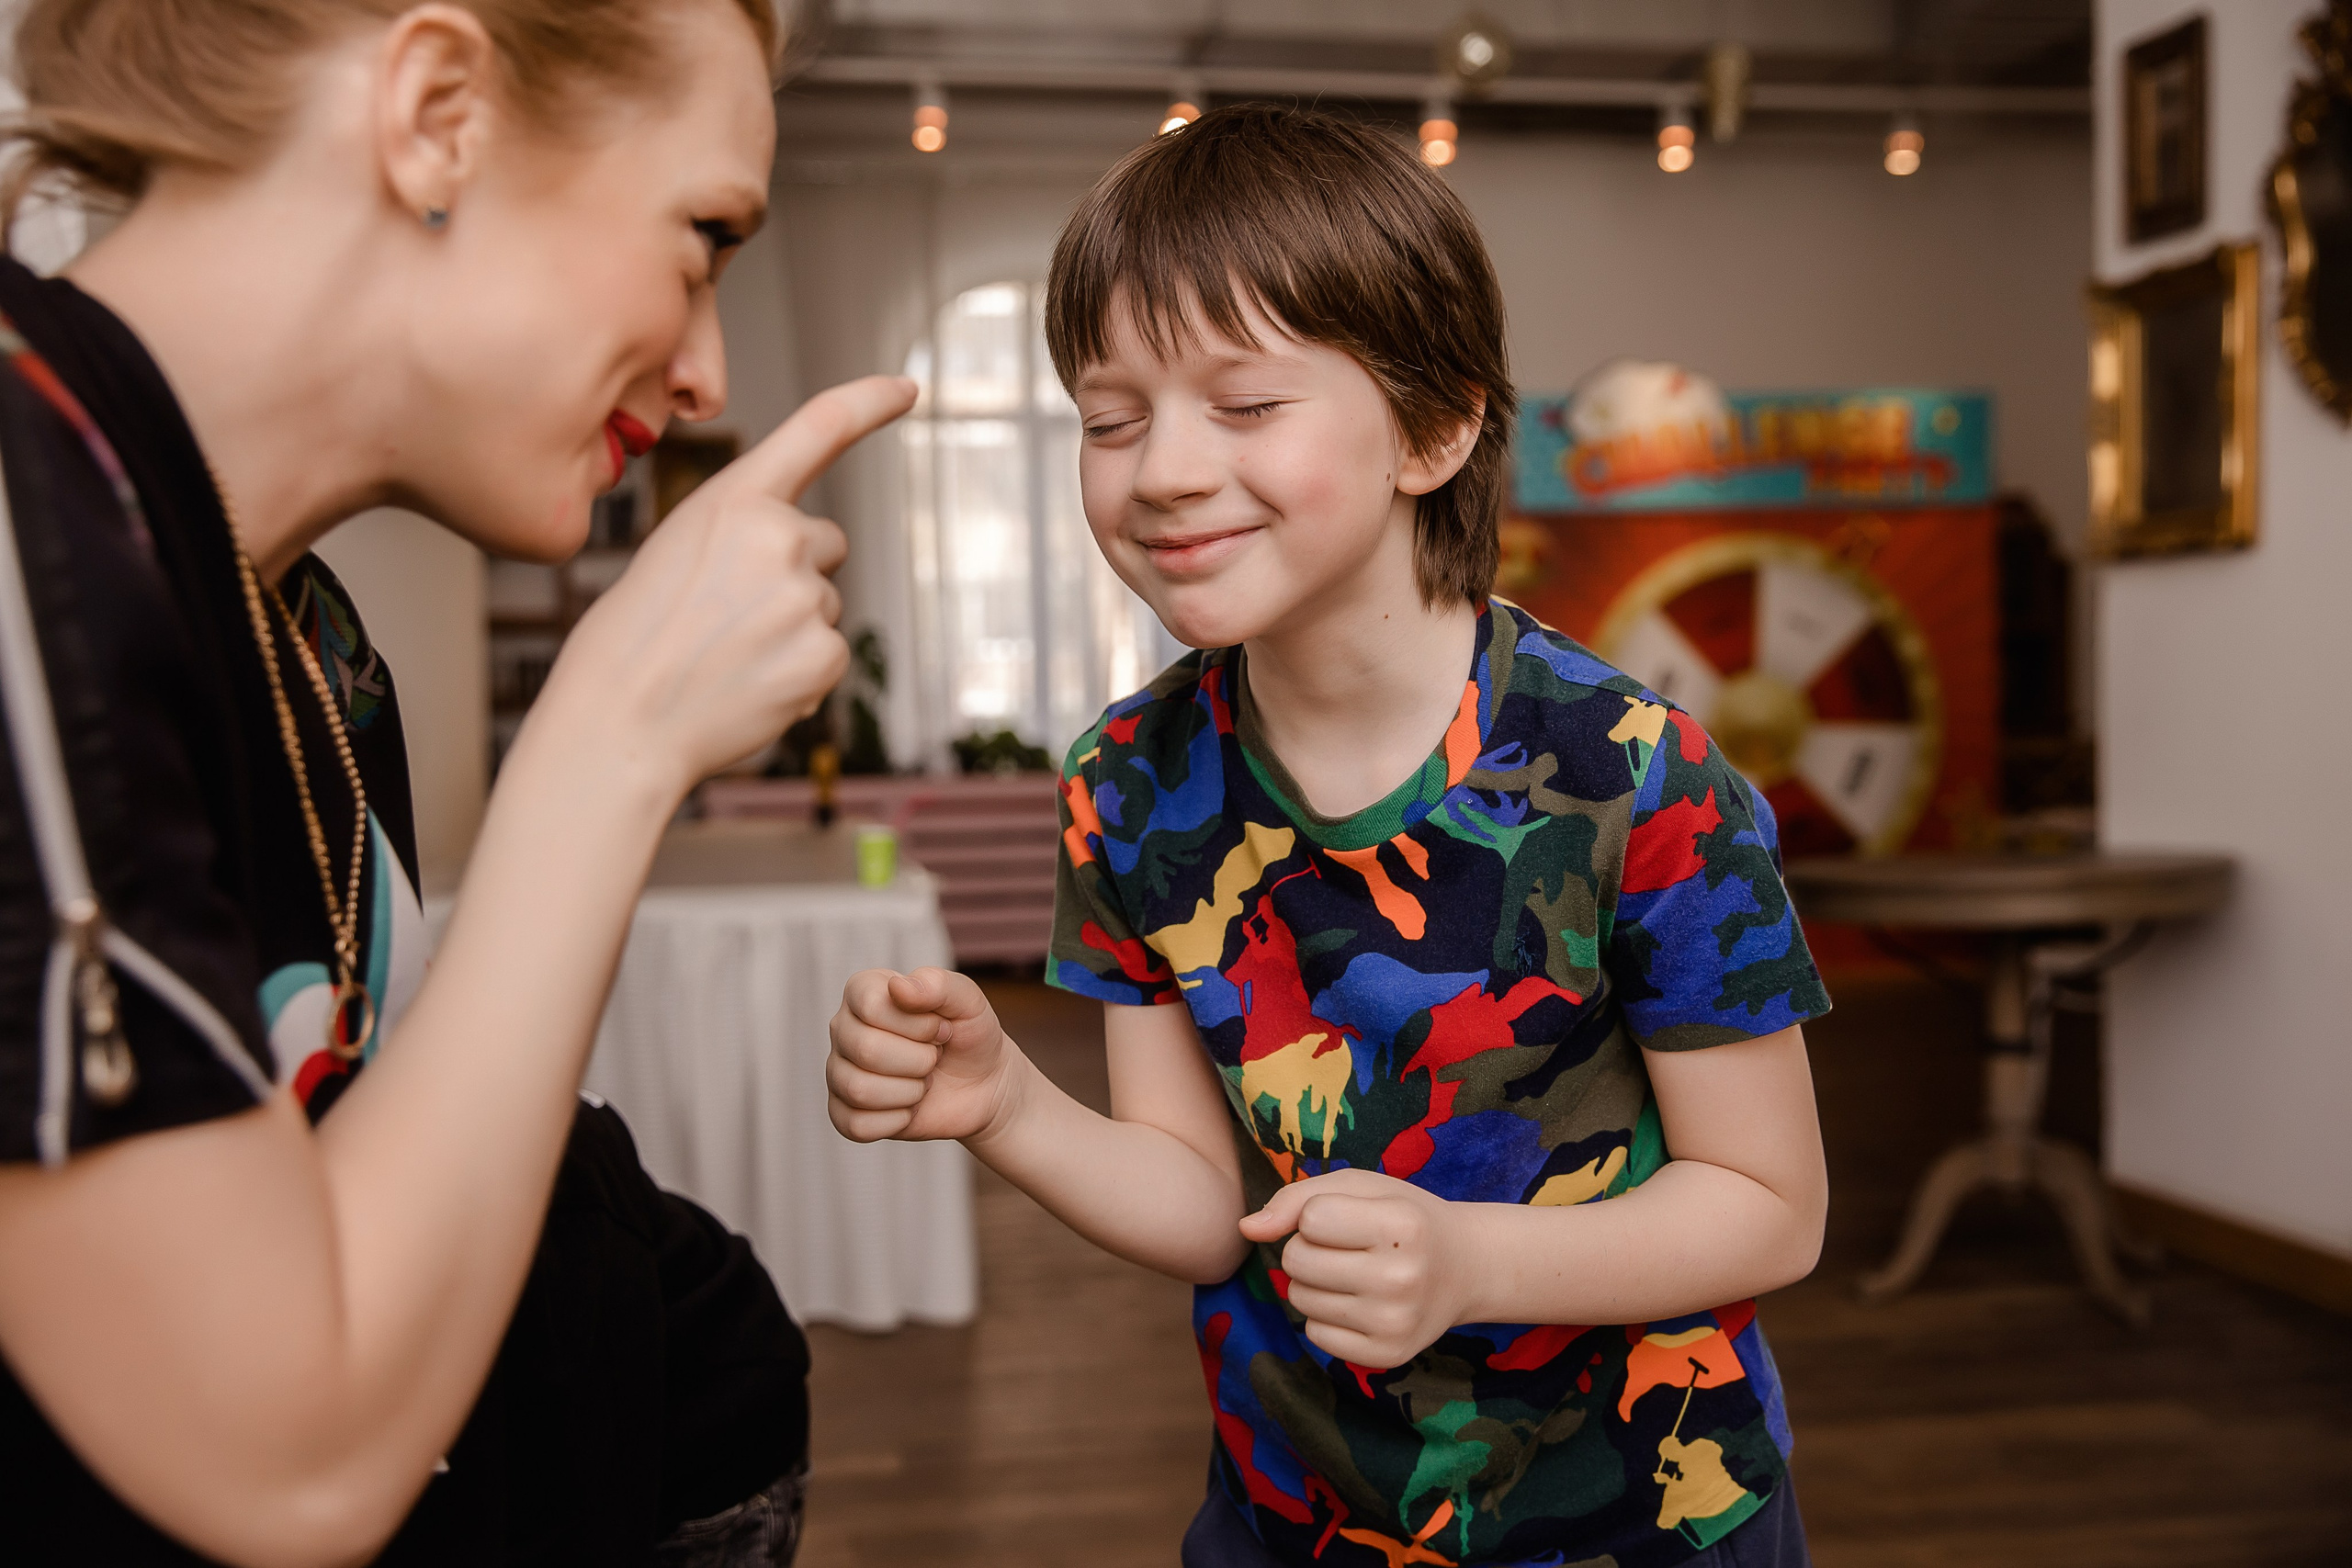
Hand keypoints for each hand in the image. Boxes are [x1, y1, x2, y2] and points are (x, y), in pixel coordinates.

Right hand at [535, 375, 918, 798]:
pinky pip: (829, 653)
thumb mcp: (675, 550)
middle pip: (824, 542)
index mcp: (732, 499)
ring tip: (726, 656)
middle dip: (793, 572)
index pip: (817, 428)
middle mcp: (778, 537)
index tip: (906, 388)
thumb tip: (801, 562)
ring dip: (790, 626)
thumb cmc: (633, 639)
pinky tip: (750, 686)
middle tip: (726, 616)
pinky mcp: (823, 655)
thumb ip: (741, 533)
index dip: (869, 402)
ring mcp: (806, 598)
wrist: (619, 724)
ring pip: (824, 602)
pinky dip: (799, 672)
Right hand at [828, 967, 1022, 1143]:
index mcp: (863, 991)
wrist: (983, 1083)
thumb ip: (938, 984)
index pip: (873, 1007)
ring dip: (909, 1091)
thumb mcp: (968, 1001)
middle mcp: (843, 1029)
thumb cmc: (970, 1034)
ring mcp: (839, 1071)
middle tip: (934, 1057)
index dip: (919, 1025)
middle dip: (919, 1060)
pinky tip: (908, 1107)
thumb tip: (898, 987)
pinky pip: (856, 1125)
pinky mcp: (844, 1112)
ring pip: (859, 1090)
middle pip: (865, 1050)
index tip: (940, 1027)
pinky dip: (896, 1120)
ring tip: (922, 1081)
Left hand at [1239, 1169, 1473, 1368]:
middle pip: (1297, 1262)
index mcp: (1401, 1225)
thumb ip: (1296, 1198)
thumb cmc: (1402, 1216)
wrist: (1465, 1268)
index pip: (1310, 1220)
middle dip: (1307, 1249)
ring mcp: (1396, 1322)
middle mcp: (1402, 1277)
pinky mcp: (1388, 1355)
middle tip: (1347, 1248)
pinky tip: (1361, 1304)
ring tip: (1355, 1273)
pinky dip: (1326, 1318)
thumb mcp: (1359, 1187)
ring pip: (1300, 1300)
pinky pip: (1315, 1335)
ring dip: (1314, 1283)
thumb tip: (1246, 1229)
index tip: (1352, 1219)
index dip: (1319, 1216)